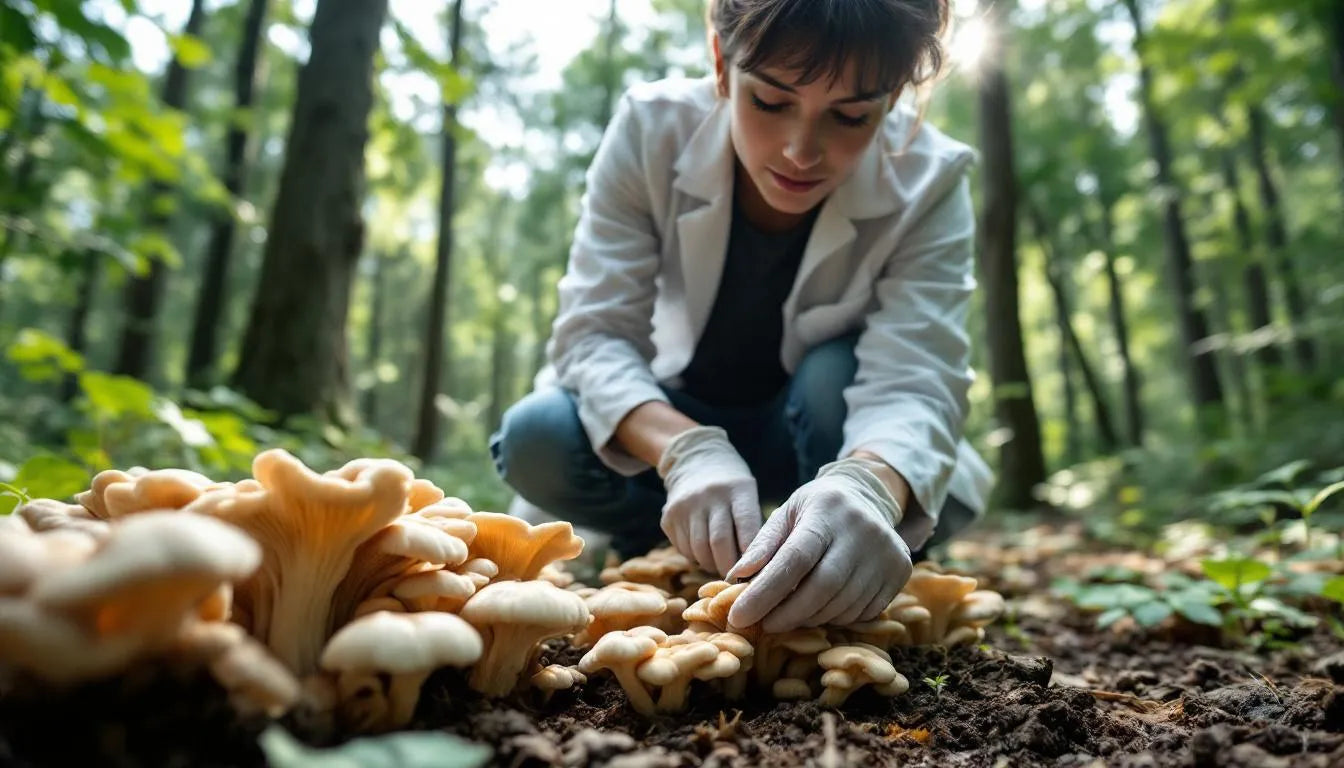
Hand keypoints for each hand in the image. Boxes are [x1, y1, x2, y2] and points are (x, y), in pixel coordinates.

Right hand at [657, 426, 761, 575]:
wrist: (695, 460)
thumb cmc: (731, 487)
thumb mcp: (748, 494)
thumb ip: (752, 526)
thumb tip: (754, 568)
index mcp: (737, 488)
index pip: (746, 526)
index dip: (750, 554)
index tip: (754, 571)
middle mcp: (709, 495)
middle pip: (719, 543)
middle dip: (729, 567)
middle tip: (735, 576)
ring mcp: (685, 505)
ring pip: (699, 550)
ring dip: (712, 565)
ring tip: (720, 565)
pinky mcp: (668, 516)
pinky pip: (684, 549)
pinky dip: (696, 558)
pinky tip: (704, 552)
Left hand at [726, 458, 911, 633]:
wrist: (867, 497)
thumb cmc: (815, 510)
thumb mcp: (786, 515)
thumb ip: (762, 545)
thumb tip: (737, 578)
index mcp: (827, 510)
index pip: (795, 559)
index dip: (765, 592)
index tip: (739, 615)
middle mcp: (862, 530)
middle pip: (822, 587)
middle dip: (787, 614)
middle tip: (763, 625)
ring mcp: (886, 552)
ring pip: (842, 604)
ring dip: (809, 618)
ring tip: (789, 616)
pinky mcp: (900, 571)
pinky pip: (863, 611)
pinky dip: (835, 618)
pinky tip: (820, 609)